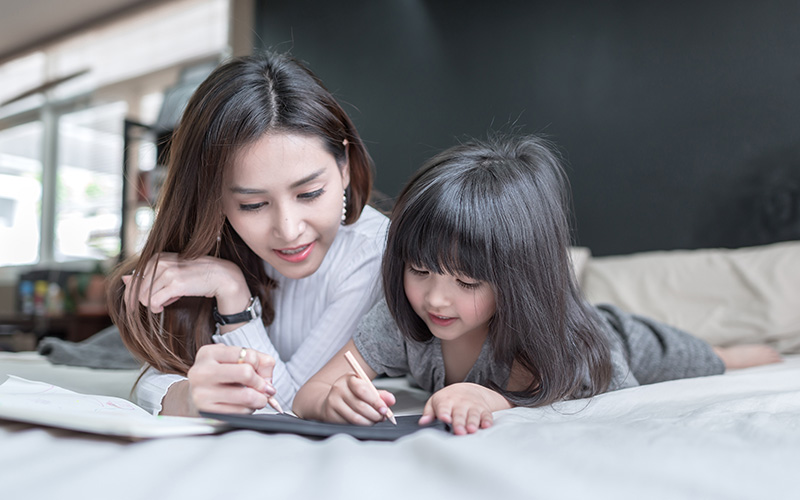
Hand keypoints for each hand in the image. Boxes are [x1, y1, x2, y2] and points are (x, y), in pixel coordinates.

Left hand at [121, 253, 248, 314]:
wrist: (220, 276)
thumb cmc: (195, 275)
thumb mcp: (170, 272)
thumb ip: (147, 275)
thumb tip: (124, 279)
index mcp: (157, 257)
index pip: (133, 278)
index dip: (131, 294)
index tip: (135, 304)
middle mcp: (160, 263)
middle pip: (136, 289)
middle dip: (143, 300)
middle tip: (158, 303)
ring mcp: (168, 272)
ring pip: (143, 297)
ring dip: (152, 304)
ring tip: (165, 303)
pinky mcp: (175, 284)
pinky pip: (153, 302)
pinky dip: (157, 307)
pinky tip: (165, 306)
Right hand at [184, 344, 276, 413]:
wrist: (193, 397)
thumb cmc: (218, 376)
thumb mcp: (234, 359)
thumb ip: (258, 361)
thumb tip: (268, 382)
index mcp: (209, 354)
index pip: (248, 355)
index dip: (258, 364)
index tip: (257, 370)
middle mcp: (202, 372)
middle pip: (246, 373)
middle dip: (261, 383)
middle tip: (263, 388)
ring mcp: (202, 394)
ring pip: (247, 396)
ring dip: (258, 399)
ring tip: (255, 397)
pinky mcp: (208, 412)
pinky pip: (241, 412)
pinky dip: (249, 409)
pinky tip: (243, 405)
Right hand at [317, 373, 395, 424]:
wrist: (332, 400)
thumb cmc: (352, 394)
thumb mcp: (365, 389)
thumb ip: (379, 395)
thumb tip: (390, 400)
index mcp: (349, 378)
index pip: (363, 389)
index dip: (376, 401)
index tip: (385, 409)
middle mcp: (338, 388)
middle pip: (360, 405)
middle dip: (375, 414)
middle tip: (382, 417)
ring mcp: (332, 402)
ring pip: (355, 417)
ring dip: (369, 422)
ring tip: (375, 420)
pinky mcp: (330, 415)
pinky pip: (348, 424)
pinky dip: (360, 426)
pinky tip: (364, 422)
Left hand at [418, 383, 510, 434]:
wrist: (468, 390)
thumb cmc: (449, 399)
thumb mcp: (435, 402)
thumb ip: (429, 413)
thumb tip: (423, 422)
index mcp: (446, 401)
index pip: (443, 407)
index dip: (443, 413)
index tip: (444, 419)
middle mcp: (460, 403)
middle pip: (459, 413)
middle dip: (459, 422)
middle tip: (458, 431)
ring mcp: (473, 406)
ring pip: (473, 414)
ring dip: (473, 422)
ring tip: (471, 429)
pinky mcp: (484, 410)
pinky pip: (487, 415)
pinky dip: (487, 420)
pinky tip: (486, 425)